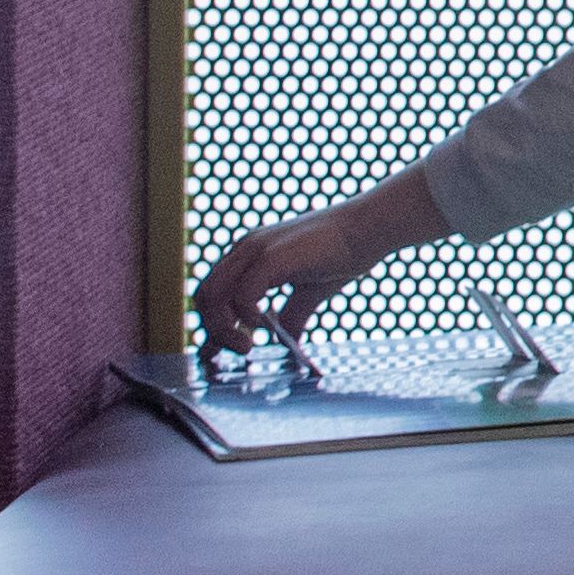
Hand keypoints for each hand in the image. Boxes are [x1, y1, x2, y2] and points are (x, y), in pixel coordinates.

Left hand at [194, 174, 441, 361]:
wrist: (370, 226)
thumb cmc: (345, 252)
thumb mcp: (309, 289)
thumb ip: (291, 314)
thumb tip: (288, 341)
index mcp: (249, 254)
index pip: (213, 292)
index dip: (214, 323)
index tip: (224, 348)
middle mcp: (244, 249)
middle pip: (203, 296)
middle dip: (214, 329)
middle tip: (242, 349)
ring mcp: (254, 251)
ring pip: (211, 296)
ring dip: (223, 328)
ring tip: (248, 345)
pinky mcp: (270, 258)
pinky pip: (240, 295)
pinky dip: (246, 316)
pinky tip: (265, 325)